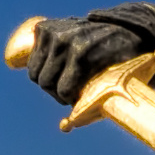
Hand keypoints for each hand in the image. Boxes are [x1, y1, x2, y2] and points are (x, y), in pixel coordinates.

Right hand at [22, 17, 150, 105]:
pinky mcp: (45, 28)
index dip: (69, 99)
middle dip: (56, 91)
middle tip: (70, 91)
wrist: (122, 28)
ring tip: (64, 79)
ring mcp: (53, 32)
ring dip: (47, 79)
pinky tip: (58, 64)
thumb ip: (94, 106)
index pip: (63, 90)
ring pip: (35, 72)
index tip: (77, 98)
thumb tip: (64, 126)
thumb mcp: (115, 83)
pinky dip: (42, 64)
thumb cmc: (121, 60)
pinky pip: (33, 58)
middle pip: (44, 81)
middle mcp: (65, 40)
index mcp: (82, 54)